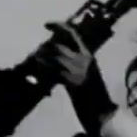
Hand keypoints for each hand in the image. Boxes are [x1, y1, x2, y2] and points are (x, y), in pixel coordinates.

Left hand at [36, 21, 116, 136]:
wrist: (101, 112)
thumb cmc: (93, 95)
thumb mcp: (84, 73)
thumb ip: (72, 63)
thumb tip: (53, 56)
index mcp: (88, 55)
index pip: (73, 33)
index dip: (58, 26)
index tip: (46, 24)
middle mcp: (83, 59)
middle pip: (58, 46)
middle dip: (44, 49)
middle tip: (37, 55)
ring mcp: (77, 70)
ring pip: (53, 58)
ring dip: (41, 60)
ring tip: (35, 64)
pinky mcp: (71, 82)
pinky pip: (52, 73)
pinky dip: (43, 74)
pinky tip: (37, 78)